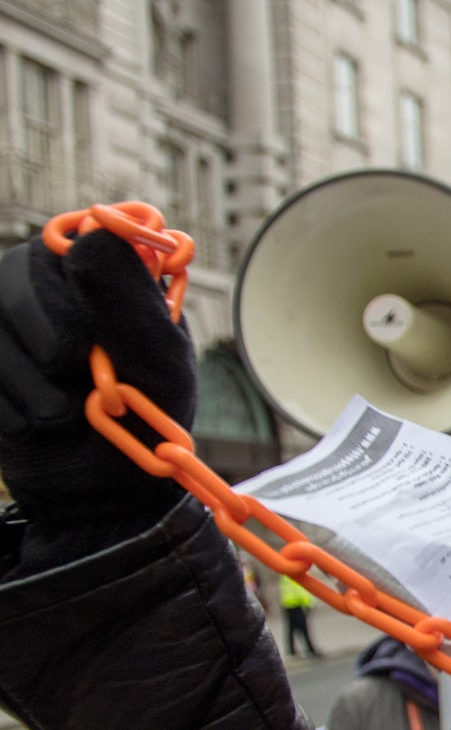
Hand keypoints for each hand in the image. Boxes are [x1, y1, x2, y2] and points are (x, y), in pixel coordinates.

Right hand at [0, 229, 194, 524]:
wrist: (105, 494)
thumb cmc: (147, 425)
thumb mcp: (157, 366)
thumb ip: (129, 302)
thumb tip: (94, 236)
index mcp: (104, 276)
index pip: (70, 247)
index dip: (79, 299)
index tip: (96, 346)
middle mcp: (47, 285)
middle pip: (16, 282)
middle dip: (57, 347)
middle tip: (86, 384)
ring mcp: (5, 320)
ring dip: (32, 385)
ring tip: (67, 412)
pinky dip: (8, 407)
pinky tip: (37, 423)